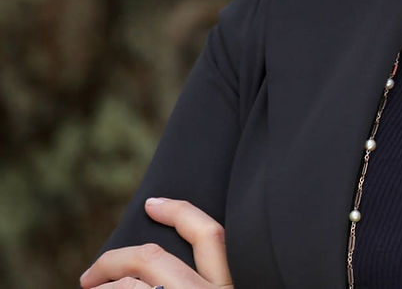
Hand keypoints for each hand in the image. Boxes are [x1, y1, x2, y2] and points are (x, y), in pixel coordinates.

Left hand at [80, 197, 232, 288]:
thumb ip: (207, 277)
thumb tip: (161, 268)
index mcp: (229, 285)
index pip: (209, 234)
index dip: (179, 212)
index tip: (152, 203)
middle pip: (152, 258)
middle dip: (115, 260)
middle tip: (90, 274)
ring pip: (128, 286)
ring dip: (103, 288)